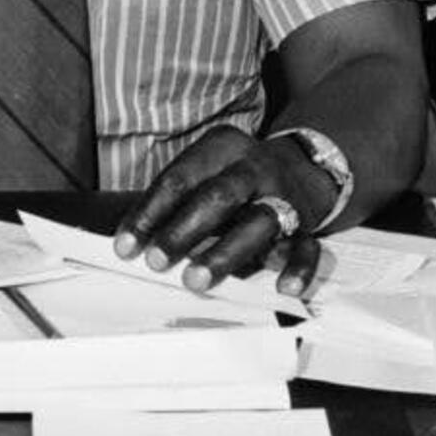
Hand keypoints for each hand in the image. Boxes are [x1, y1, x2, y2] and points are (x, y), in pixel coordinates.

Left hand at [113, 125, 337, 296]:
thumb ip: (177, 198)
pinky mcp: (307, 224)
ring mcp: (284, 194)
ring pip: (258, 222)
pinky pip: (308, 247)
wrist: (304, 164)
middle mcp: (254, 166)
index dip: (150, 212)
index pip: (179, 177)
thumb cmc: (234, 175)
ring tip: (195, 280)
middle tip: (156, 261)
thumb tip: (132, 239)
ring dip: (225, 253)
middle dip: (183, 230)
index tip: (126, 245)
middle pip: (218, 196)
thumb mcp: (207, 169)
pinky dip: (297, 268)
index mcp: (222, 146)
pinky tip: (283, 288)